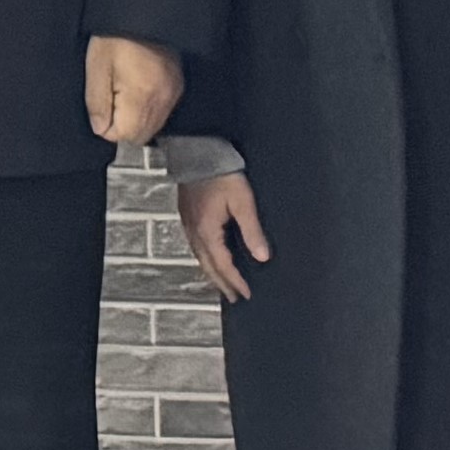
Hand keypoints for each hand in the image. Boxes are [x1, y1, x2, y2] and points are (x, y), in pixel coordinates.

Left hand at [84, 37, 183, 146]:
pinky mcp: (177, 87)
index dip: (107, 126)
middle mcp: (162, 101)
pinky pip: (161, 113)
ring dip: (135, 120)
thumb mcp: (97, 67)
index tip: (102, 105)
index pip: (124, 136)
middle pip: (141, 136)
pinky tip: (137, 91)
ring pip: (152, 127)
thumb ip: (97, 103)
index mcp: (141, 97)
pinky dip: (147, 110)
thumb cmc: (115, 38)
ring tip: (123, 92)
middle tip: (111, 99)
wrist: (144, 12)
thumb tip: (100, 129)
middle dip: (122, 127)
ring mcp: (173, 95)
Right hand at [177, 170, 268, 299]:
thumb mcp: (242, 201)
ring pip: (200, 257)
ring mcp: (189, 223)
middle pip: (209, 266)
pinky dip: (206, 258)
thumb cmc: (220, 172)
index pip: (223, 265)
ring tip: (223, 283)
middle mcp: (195, 231)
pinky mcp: (188, 214)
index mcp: (207, 231)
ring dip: (213, 273)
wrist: (197, 151)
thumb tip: (262, 256)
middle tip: (234, 298)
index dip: (236, 281)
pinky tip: (211, 256)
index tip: (246, 294)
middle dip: (222, 283)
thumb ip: (252, 230)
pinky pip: (196, 245)